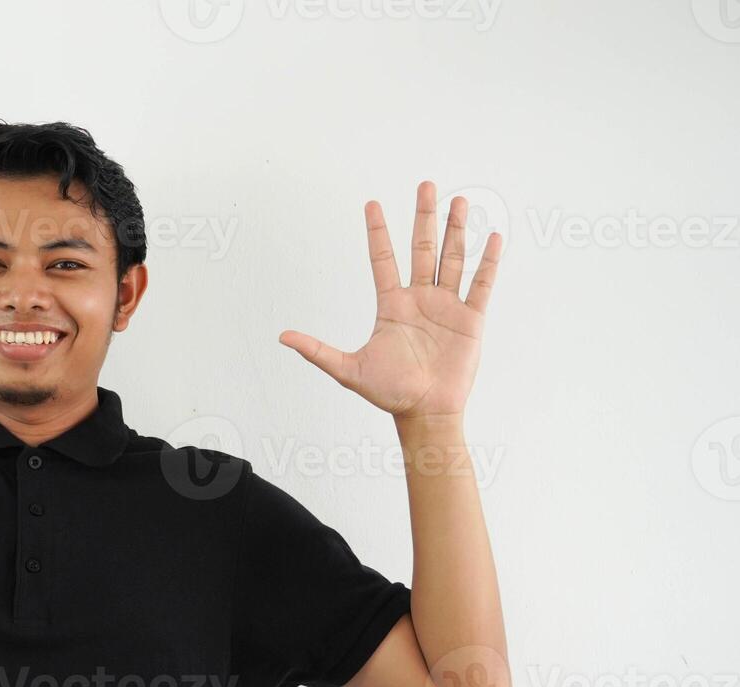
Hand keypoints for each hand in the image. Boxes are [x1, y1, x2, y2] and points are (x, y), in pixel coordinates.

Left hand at [278, 181, 501, 419]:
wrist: (424, 412)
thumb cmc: (388, 392)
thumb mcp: (347, 369)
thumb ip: (317, 350)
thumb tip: (283, 337)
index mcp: (391, 305)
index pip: (382, 259)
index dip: (378, 232)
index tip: (372, 204)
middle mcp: (420, 299)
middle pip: (423, 248)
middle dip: (424, 217)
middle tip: (426, 185)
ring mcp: (446, 306)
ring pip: (452, 258)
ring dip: (456, 230)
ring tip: (459, 201)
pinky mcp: (471, 319)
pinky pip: (482, 284)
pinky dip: (488, 262)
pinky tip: (493, 238)